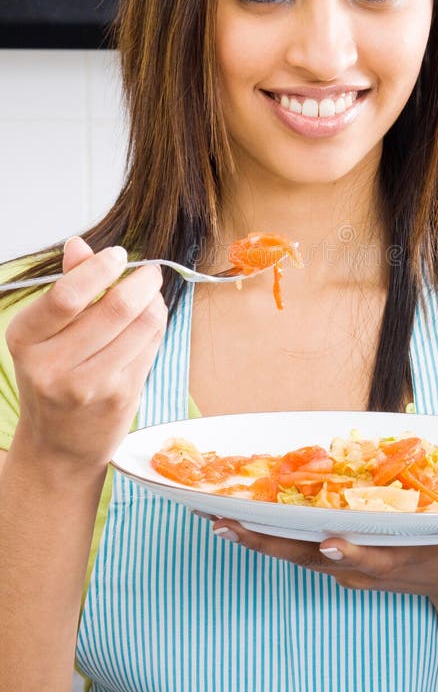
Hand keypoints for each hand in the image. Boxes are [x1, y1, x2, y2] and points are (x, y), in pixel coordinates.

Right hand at [6, 236, 167, 471]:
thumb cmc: (54, 379)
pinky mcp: (120, 398)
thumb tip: (79, 244)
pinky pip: (151, 347)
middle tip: (149, 273)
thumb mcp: (46, 334)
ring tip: (151, 297)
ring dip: (155, 303)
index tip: (118, 255)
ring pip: (142, 326)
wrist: (58, 447)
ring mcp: (89, 386)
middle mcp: (52, 366)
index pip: (66, 296)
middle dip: (142, 282)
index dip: (100, 268)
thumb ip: (67, 286)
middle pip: (115, 308)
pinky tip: (150, 322)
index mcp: (26, 340)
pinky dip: (157, 326)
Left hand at [210, 517, 437, 601]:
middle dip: (272, 544)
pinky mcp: (337, 554)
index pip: (372, 560)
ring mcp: (347, 562)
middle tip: (229, 523)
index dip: (351, 554)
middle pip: (313, 557)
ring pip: (293, 553)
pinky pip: (293, 544)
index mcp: (401, 559)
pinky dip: (262, 533)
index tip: (327, 543)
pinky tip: (231, 517)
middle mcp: (366, 562)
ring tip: (213, 518)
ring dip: (254, 537)